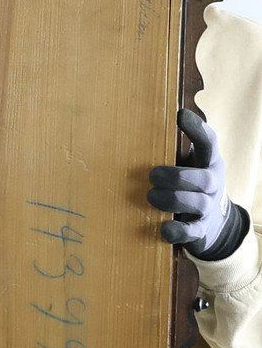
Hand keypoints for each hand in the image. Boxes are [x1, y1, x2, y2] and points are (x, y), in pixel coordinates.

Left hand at [148, 108, 243, 259]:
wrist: (212, 222)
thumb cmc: (190, 185)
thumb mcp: (189, 164)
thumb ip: (173, 149)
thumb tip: (135, 128)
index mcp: (209, 162)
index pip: (208, 142)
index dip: (197, 129)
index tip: (180, 115)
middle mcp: (212, 184)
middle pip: (202, 178)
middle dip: (176, 177)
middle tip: (152, 175)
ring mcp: (208, 208)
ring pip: (197, 203)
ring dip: (171, 199)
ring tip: (151, 196)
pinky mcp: (200, 231)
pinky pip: (192, 231)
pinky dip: (177, 230)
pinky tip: (164, 227)